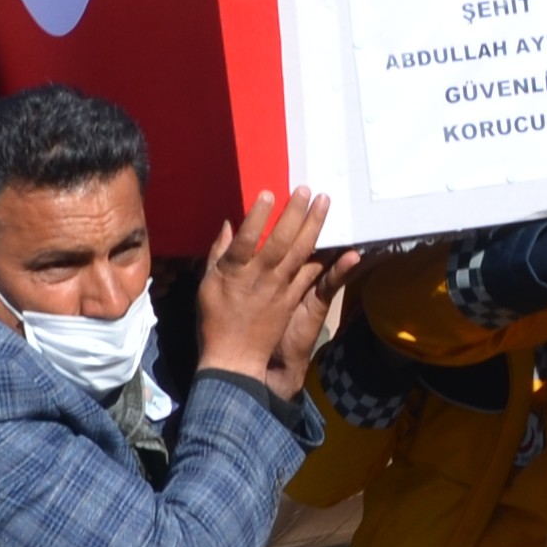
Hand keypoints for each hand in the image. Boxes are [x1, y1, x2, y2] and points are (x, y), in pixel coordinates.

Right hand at [197, 187, 347, 398]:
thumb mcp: (207, 285)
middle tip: (305, 189)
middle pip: (280, 241)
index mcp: (234, 272)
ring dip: (313, 226)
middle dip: (294, 213)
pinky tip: (340, 245)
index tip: (268, 194)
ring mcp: (279, 289)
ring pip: (301, 253)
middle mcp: (259, 278)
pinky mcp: (293, 300)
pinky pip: (312, 276)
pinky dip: (328, 261)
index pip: (247, 238)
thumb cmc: (215, 320)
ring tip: (323, 203)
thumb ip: (218, 254)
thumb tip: (228, 225)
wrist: (234, 357)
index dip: (258, 216)